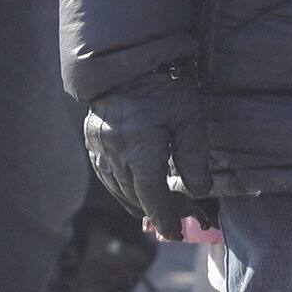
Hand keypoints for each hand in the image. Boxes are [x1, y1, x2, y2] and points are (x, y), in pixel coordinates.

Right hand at [83, 67, 217, 235]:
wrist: (126, 58)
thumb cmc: (164, 84)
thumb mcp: (188, 114)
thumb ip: (193, 155)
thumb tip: (199, 191)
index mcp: (140, 145)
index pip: (151, 195)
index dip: (165, 217)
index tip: (176, 233)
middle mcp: (115, 151)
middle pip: (136, 195)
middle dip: (159, 210)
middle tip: (181, 217)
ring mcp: (99, 147)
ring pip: (119, 188)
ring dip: (139, 202)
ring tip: (162, 208)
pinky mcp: (92, 140)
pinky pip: (106, 175)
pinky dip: (121, 188)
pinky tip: (135, 190)